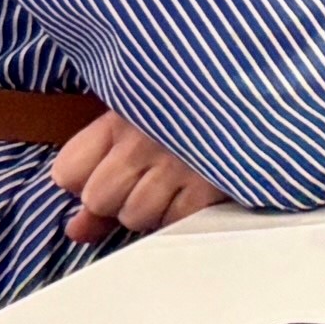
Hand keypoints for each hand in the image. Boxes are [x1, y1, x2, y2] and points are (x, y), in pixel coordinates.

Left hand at [48, 110, 233, 246]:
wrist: (256, 92)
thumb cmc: (195, 104)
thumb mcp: (139, 123)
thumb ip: (100, 176)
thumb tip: (76, 231)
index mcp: (119, 116)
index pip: (68, 173)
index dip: (87, 180)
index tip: (113, 170)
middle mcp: (141, 140)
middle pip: (99, 200)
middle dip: (121, 198)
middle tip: (152, 176)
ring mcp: (176, 164)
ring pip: (136, 216)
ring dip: (157, 209)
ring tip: (181, 180)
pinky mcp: (209, 185)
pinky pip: (176, 222)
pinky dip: (188, 213)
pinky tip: (200, 187)